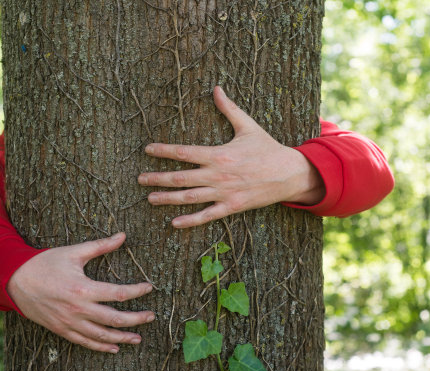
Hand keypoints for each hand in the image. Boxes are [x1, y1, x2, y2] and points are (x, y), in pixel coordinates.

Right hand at [6, 232, 154, 352]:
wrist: (15, 280)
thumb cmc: (46, 263)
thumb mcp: (74, 252)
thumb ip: (101, 245)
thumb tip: (123, 235)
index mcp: (83, 289)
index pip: (118, 294)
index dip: (137, 291)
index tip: (149, 287)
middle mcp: (78, 310)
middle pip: (114, 319)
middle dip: (136, 319)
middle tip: (151, 317)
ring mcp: (70, 323)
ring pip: (102, 336)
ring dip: (122, 338)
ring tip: (138, 338)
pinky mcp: (62, 330)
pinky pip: (85, 342)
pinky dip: (101, 347)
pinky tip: (114, 348)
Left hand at [138, 86, 325, 227]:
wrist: (289, 174)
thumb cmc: (267, 149)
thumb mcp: (248, 126)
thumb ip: (229, 109)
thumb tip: (216, 88)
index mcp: (218, 154)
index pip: (184, 152)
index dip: (163, 151)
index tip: (147, 150)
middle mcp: (218, 175)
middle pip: (180, 177)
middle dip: (158, 178)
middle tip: (139, 178)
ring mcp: (224, 193)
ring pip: (189, 198)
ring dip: (167, 198)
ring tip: (149, 198)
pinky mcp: (232, 207)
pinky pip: (207, 216)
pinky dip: (190, 220)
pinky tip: (174, 223)